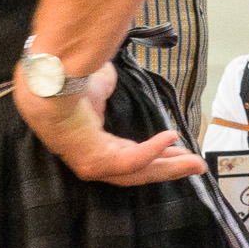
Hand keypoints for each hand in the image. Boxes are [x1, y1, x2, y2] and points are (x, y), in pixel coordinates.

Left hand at [16, 63, 205, 186]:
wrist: (51, 83)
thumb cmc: (66, 82)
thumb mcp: (97, 85)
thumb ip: (108, 87)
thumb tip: (109, 74)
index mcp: (95, 144)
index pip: (131, 158)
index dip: (157, 156)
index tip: (179, 149)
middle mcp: (95, 160)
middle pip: (140, 172)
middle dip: (171, 168)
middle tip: (197, 165)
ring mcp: (95, 165)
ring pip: (140, 172)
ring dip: (170, 167)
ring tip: (194, 162)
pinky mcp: (98, 162)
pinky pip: (133, 161)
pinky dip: (154, 151)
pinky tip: (172, 139)